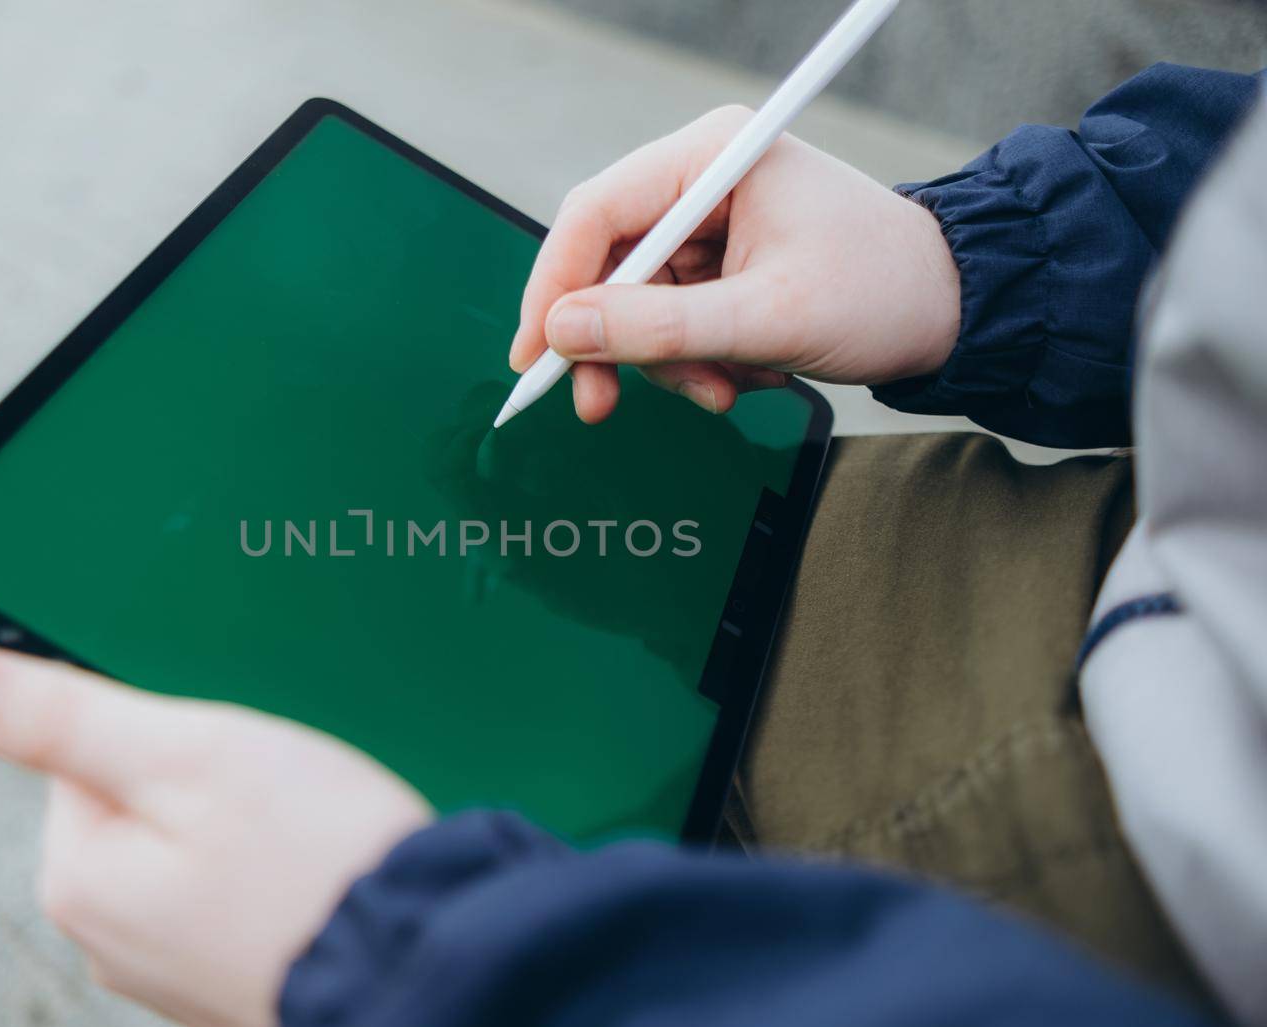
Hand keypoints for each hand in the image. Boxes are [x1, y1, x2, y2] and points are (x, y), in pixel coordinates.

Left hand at [0, 647, 431, 1026]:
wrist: (427, 972)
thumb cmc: (318, 863)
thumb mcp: (187, 753)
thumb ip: (62, 718)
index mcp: (79, 878)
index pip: (88, 751)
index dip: (172, 730)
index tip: (231, 753)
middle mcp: (110, 942)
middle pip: (146, 802)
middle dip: (217, 782)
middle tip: (281, 796)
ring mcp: (173, 974)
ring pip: (200, 850)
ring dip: (254, 831)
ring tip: (308, 840)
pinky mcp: (233, 986)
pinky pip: (240, 901)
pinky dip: (278, 881)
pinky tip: (321, 879)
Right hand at [511, 105, 960, 422]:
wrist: (956, 311)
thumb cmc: (882, 293)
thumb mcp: (766, 319)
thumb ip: (660, 328)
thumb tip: (563, 333)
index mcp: (714, 157)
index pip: (596, 214)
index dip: (554, 287)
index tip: (535, 357)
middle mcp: (704, 180)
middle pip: (607, 265)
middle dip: (615, 343)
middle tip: (599, 406)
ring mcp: (712, 226)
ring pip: (637, 306)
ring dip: (670, 363)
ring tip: (728, 389)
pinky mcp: (723, 266)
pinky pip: (672, 322)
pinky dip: (697, 362)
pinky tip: (746, 376)